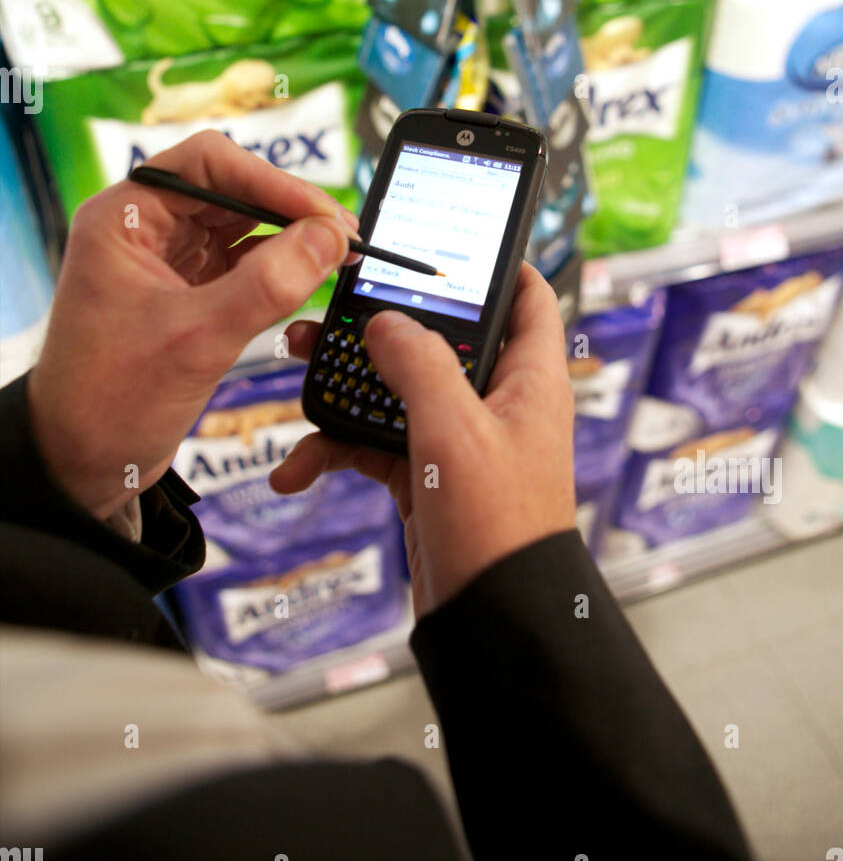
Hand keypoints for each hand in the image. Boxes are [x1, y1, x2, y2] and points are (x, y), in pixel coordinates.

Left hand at [27, 131, 356, 520]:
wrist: (81, 464)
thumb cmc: (111, 400)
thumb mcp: (198, 338)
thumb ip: (269, 284)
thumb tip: (329, 237)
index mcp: (126, 218)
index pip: (209, 163)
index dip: (271, 180)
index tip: (321, 214)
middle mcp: (146, 230)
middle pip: (232, 190)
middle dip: (289, 208)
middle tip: (344, 237)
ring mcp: (167, 262)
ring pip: (242, 227)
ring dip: (289, 238)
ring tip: (337, 256)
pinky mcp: (187, 296)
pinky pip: (242, 265)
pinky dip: (278, 269)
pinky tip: (311, 279)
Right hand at [270, 264, 576, 616]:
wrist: (493, 621)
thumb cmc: (499, 527)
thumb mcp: (454, 430)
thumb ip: (419, 363)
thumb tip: (388, 321)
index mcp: (529, 381)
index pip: (528, 298)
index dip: (498, 263)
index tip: (451, 239)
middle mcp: (498, 405)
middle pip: (440, 340)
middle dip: (382, 326)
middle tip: (334, 308)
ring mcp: (460, 442)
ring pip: (398, 391)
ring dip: (347, 388)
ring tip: (296, 372)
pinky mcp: (428, 478)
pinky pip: (376, 445)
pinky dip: (338, 451)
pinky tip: (298, 468)